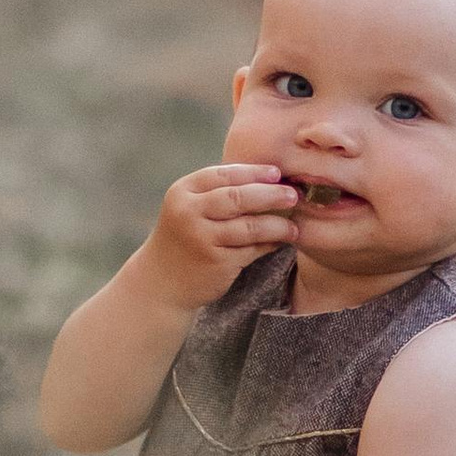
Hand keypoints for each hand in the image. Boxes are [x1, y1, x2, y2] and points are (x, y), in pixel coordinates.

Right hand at [139, 161, 298, 310]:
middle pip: (239, 197)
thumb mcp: (189, 208)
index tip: (277, 173)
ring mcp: (202, 238)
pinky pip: (252, 249)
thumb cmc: (184, 237)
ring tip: (294, 226)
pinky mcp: (216, 262)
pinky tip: (281, 241)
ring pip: (250, 226)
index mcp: (183, 192)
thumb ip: (218, 192)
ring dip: (277, 224)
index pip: (224, 174)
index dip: (254, 172)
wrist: (161, 282)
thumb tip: (268, 178)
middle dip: (271, 194)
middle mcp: (189, 213)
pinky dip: (270, 244)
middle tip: (294, 195)